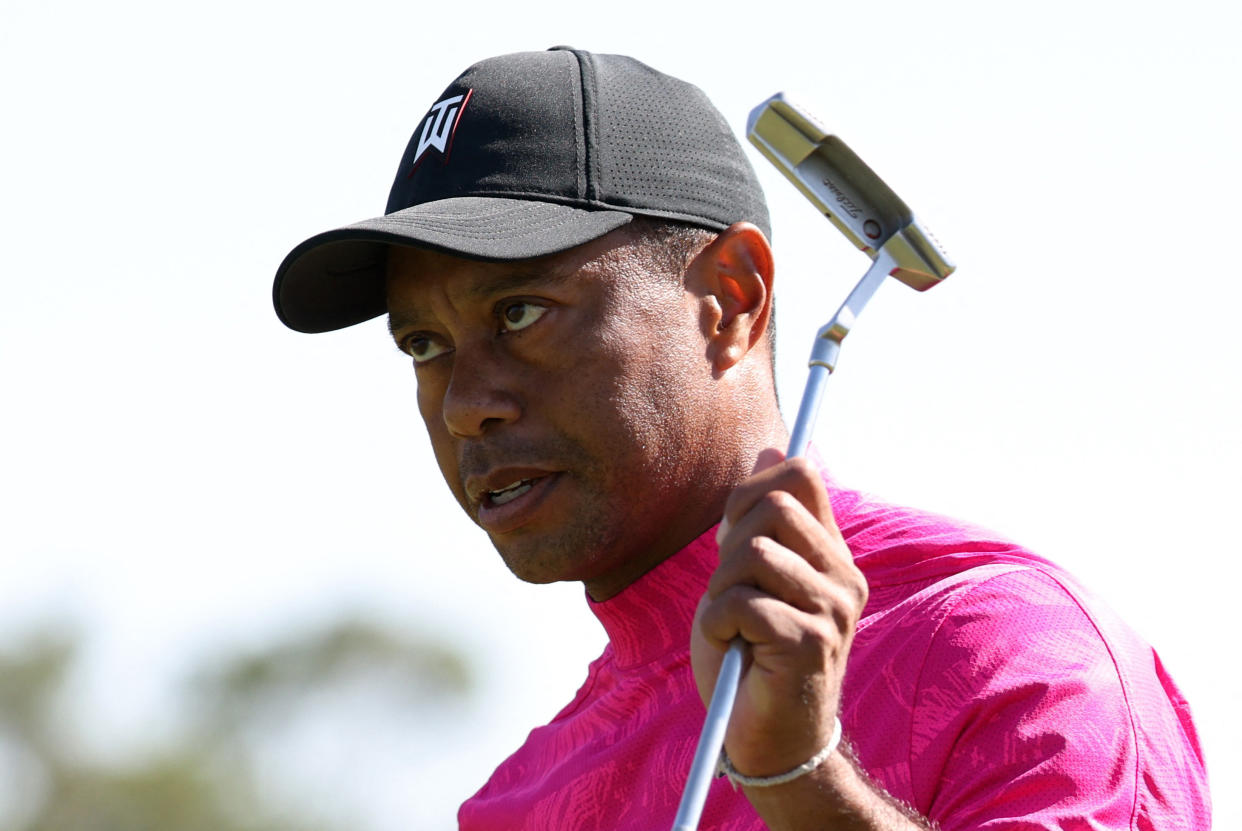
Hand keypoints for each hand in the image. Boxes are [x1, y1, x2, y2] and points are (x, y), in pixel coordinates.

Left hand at [691, 449, 867, 777]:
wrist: (772, 744)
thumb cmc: (752, 660)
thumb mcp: (749, 579)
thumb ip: (760, 522)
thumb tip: (771, 447)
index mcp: (830, 554)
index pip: (800, 474)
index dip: (749, 492)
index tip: (732, 538)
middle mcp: (842, 575)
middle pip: (772, 505)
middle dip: (729, 545)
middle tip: (730, 595)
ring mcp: (832, 609)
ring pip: (753, 554)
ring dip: (720, 592)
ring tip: (733, 628)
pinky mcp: (811, 642)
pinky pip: (742, 604)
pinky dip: (716, 625)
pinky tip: (731, 651)